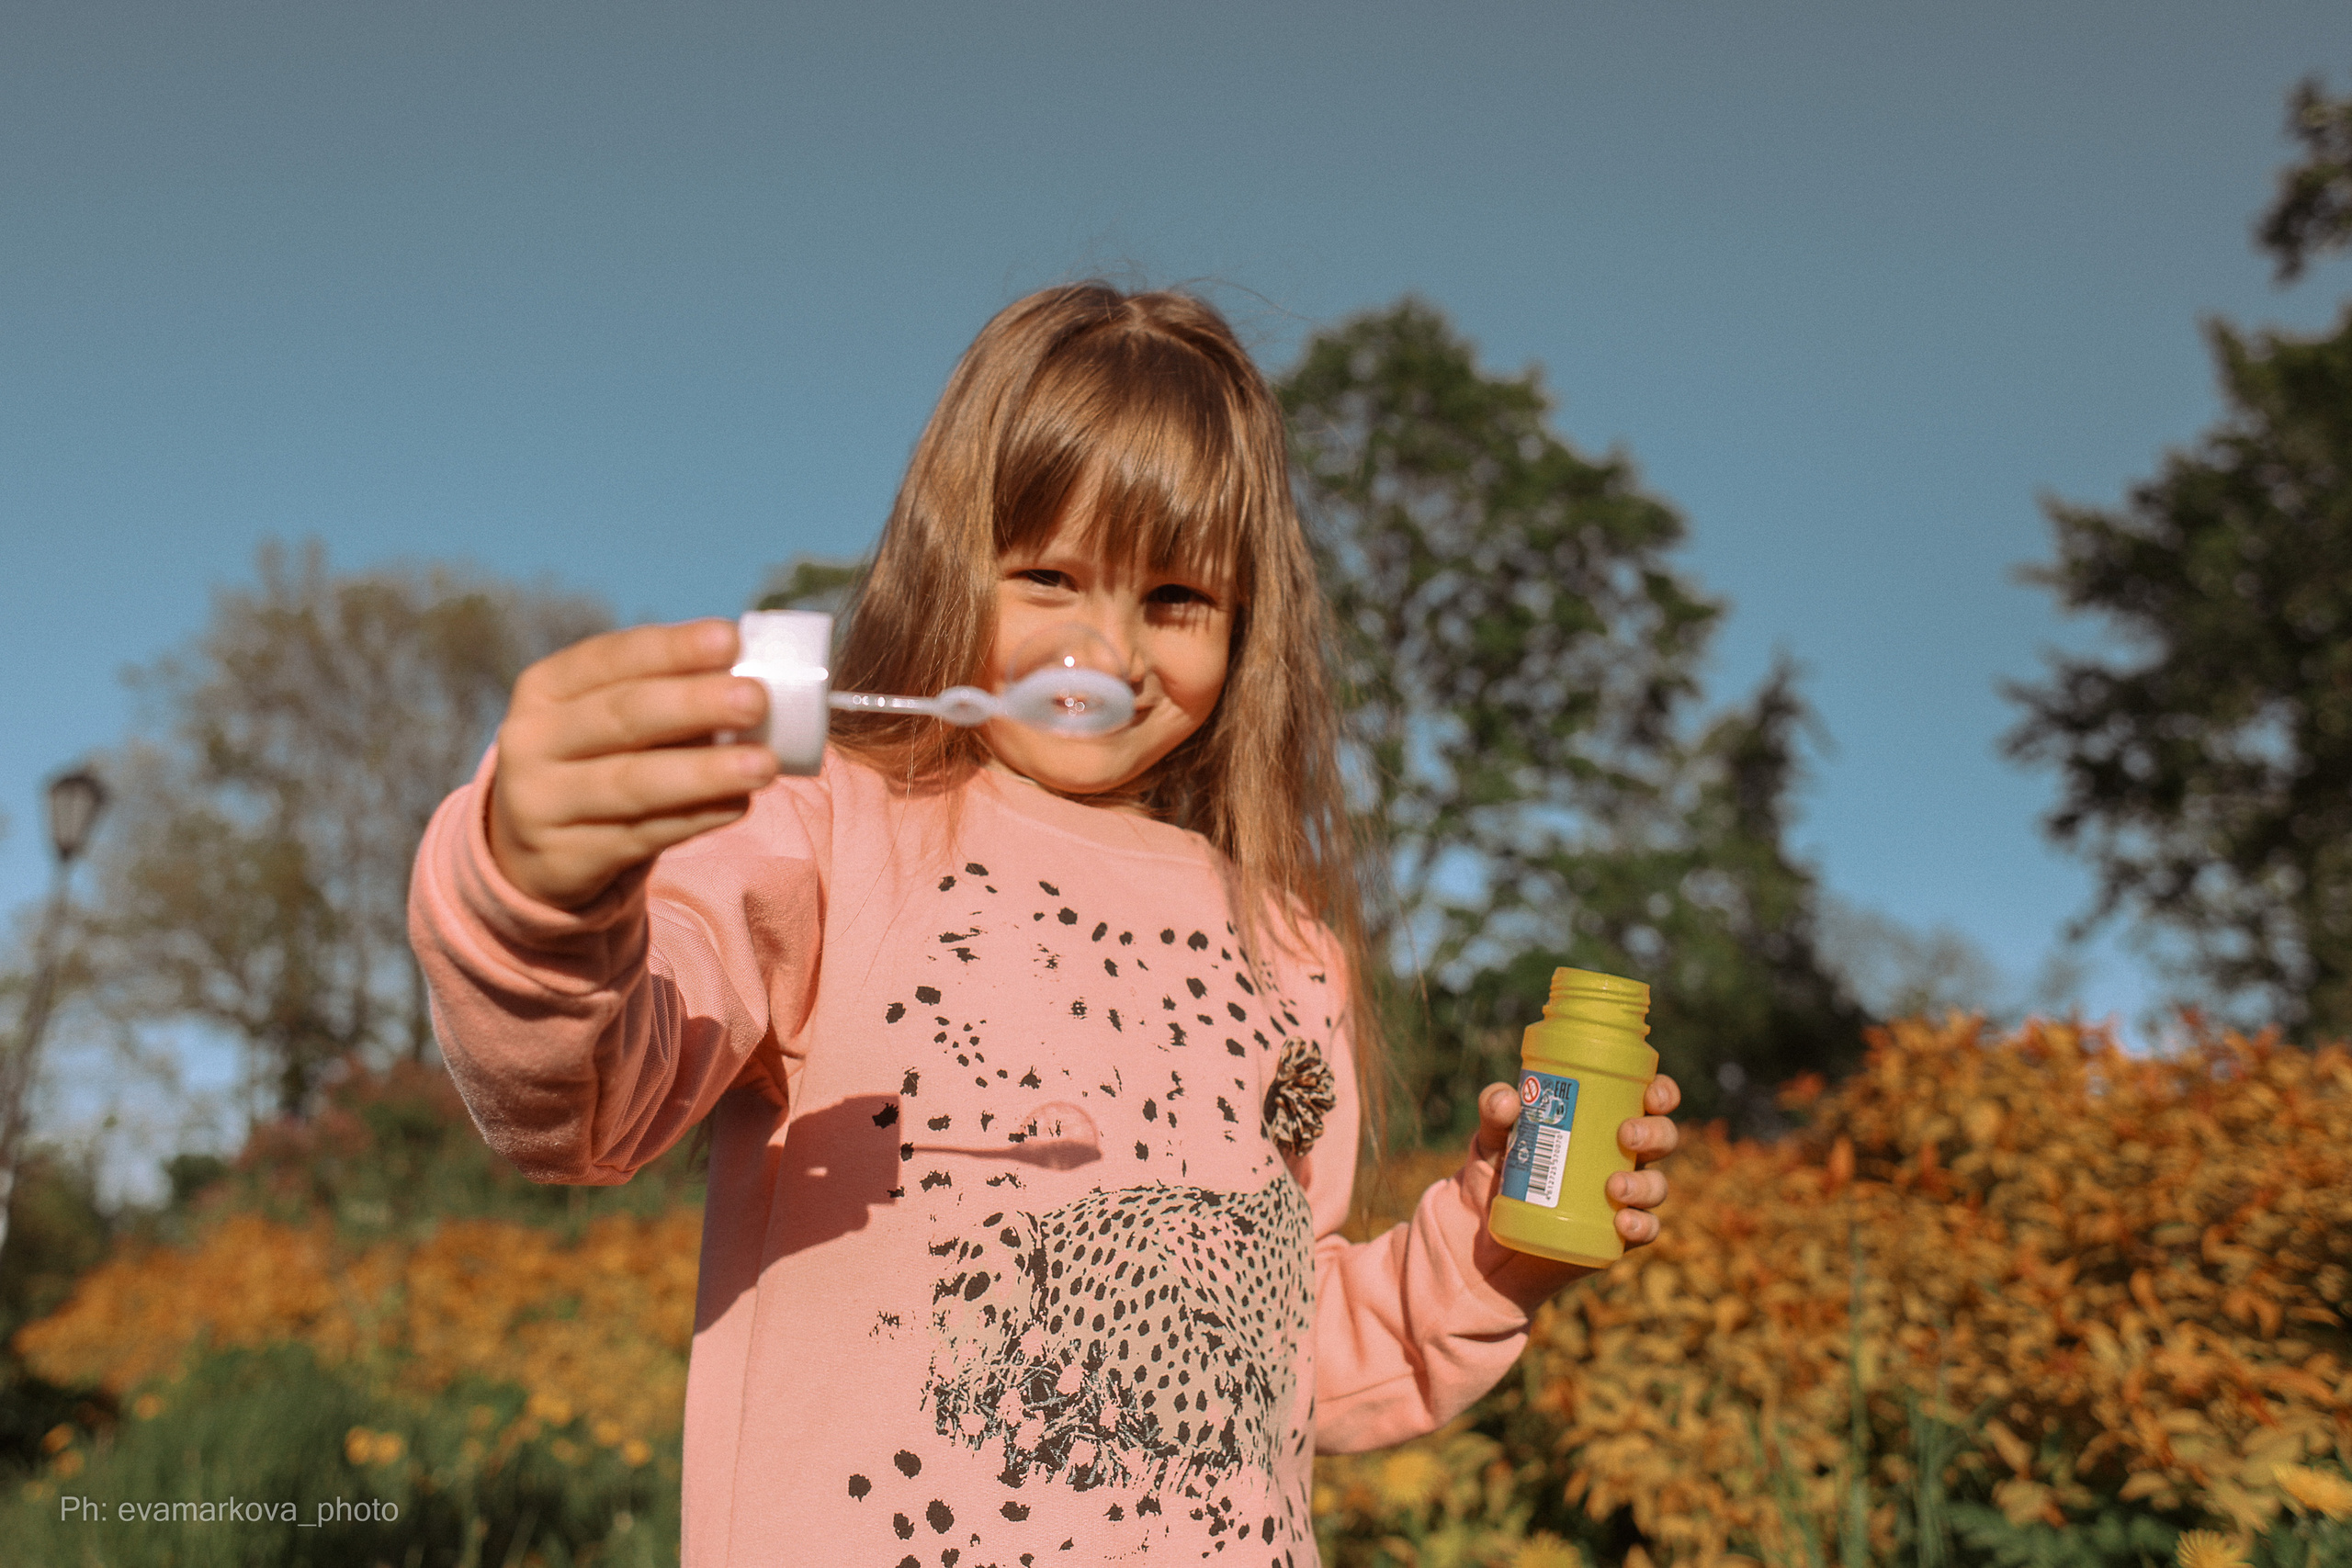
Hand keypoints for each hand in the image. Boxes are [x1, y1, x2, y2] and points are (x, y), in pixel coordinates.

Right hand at [488, 619, 778, 907]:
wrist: (537, 848)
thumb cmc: (599, 761)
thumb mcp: (610, 720)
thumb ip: (668, 697)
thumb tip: (754, 682)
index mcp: (546, 687)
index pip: (610, 658)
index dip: (671, 649)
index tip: (730, 640)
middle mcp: (532, 741)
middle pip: (622, 717)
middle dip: (694, 705)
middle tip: (756, 699)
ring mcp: (541, 803)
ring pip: (633, 783)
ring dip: (705, 772)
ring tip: (764, 764)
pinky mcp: (565, 858)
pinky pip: (642, 834)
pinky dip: (696, 817)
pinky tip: (737, 803)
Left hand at [1473, 1072, 1680, 1247]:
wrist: (1485, 1238)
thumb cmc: (1500, 1173)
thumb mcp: (1493, 1138)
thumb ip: (1494, 1112)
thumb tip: (1507, 1100)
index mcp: (1603, 1123)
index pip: (1648, 1101)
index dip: (1663, 1093)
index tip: (1653, 1094)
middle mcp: (1621, 1157)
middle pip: (1662, 1139)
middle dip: (1655, 1133)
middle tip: (1627, 1135)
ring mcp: (1622, 1197)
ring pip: (1656, 1186)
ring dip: (1645, 1184)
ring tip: (1615, 1187)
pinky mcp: (1614, 1235)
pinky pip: (1644, 1230)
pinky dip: (1641, 1226)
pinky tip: (1624, 1223)